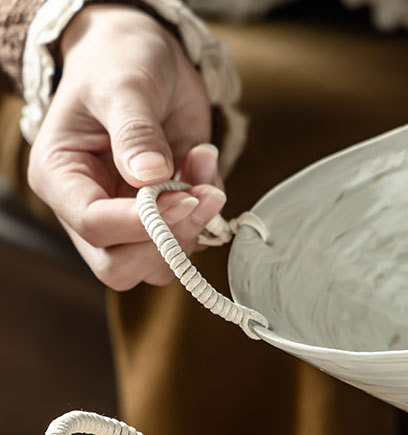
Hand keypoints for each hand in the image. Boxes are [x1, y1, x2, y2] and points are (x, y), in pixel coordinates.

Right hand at [27, 4, 225, 289]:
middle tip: (203, 195)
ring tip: (204, 166)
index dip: (142, 223)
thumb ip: (136, 130)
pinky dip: (209, 216)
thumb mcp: (125, 85)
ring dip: (194, 228)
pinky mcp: (164, 219)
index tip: (185, 196)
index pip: (93, 225)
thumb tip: (150, 176)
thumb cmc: (121, 63)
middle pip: (120, 267)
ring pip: (158, 265)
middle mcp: (90, 208)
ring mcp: (128, 220)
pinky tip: (206, 167)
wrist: (144, 57)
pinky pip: (189, 243)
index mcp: (61, 177)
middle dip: (168, 239)